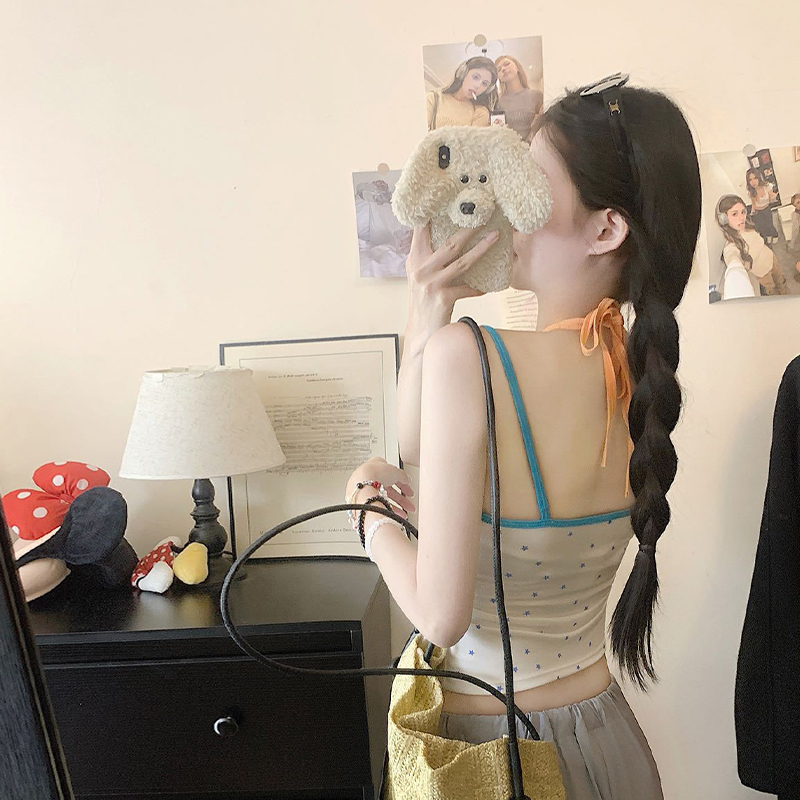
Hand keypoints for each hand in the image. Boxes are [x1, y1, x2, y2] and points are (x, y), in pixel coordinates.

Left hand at [346, 457, 414, 517]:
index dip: (402, 484)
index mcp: (376, 466)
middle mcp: (370, 477)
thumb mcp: (395, 471)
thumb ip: (403, 476)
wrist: (362, 486)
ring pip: (384, 498)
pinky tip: (395, 514)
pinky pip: (378, 505)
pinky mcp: (363, 499)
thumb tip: (407, 479)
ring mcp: (366, 489)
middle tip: (409, 505)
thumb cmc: (374, 474)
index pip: (393, 476)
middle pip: (389, 489)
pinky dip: (387, 510)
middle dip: (401, 498)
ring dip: (396, 506)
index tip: (409, 491)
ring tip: (405, 514)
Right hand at [404, 223, 497, 350]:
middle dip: (470, 227)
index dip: (435, 211)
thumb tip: (451, 237)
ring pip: (462, 262)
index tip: (452, 195)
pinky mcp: (442, 299)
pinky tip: (487, 287)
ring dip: (481, 248)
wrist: (420, 333)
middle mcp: (420, 269)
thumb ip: (429, 258)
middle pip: (450, 243)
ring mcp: (431, 284)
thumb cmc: (423, 303)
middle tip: (486, 214)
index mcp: (414, 259)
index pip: (421, 229)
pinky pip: (467, 289)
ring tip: (495, 236)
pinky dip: (478, 288)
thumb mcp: (420, 276)